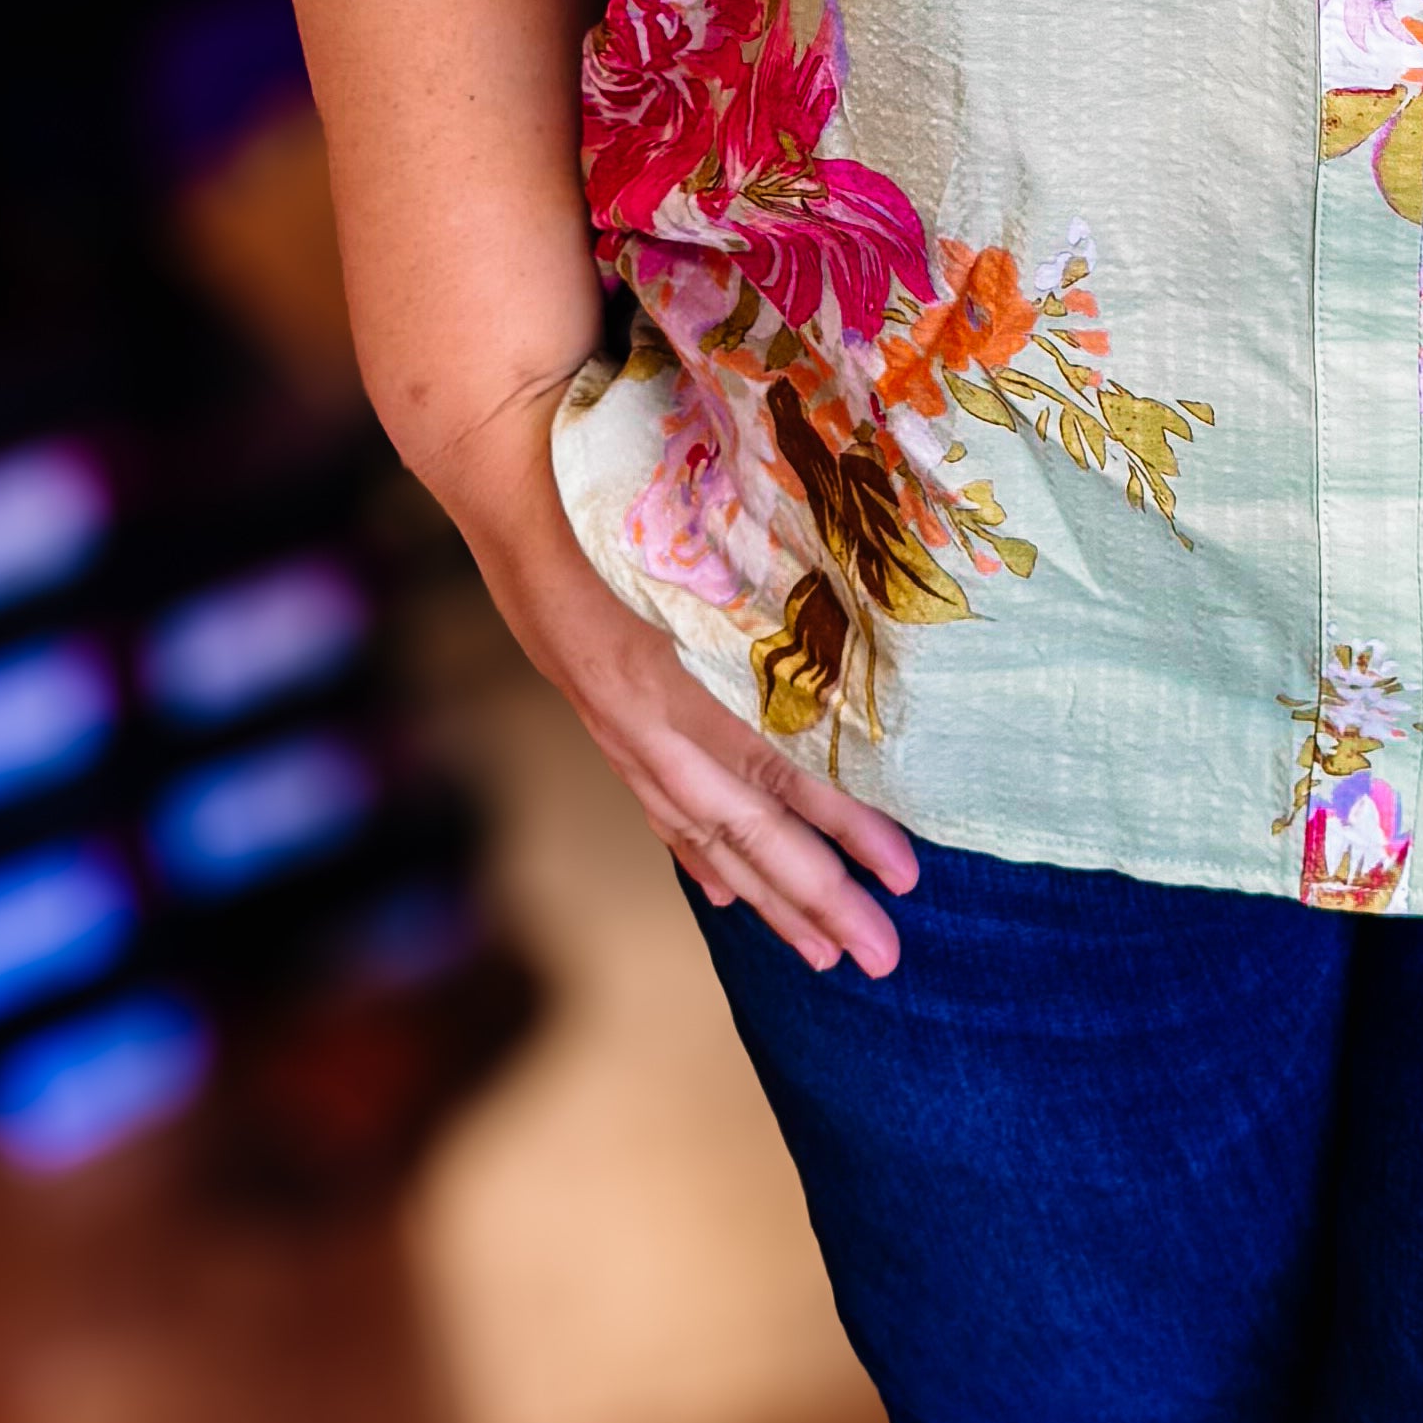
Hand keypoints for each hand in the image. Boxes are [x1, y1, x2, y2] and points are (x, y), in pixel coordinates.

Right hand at [470, 441, 918, 977]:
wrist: (511, 465)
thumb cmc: (626, 472)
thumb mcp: (713, 526)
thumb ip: (781, 588)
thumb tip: (875, 638)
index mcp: (682, 672)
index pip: (780, 769)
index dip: (846, 824)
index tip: (911, 870)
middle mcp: (645, 716)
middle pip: (744, 826)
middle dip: (816, 895)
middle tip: (882, 957)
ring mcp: (618, 722)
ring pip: (702, 830)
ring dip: (765, 892)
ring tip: (820, 952)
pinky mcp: (602, 712)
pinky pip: (657, 803)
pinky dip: (696, 851)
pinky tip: (723, 889)